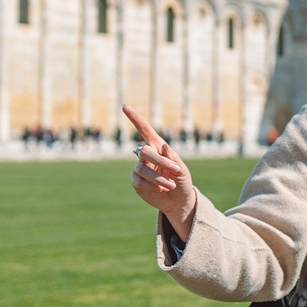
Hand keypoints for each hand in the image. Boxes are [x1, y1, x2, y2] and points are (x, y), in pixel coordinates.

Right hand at [123, 104, 196, 240]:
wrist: (178, 200)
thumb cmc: (182, 180)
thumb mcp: (182, 169)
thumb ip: (174, 158)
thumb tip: (164, 146)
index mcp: (158, 147)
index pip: (145, 130)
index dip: (135, 118)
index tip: (125, 107)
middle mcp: (147, 155)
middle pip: (144, 151)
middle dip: (160, 161)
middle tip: (175, 170)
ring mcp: (140, 168)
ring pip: (142, 168)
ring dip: (159, 177)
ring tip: (171, 185)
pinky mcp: (136, 181)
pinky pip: (139, 180)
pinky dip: (152, 185)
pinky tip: (161, 189)